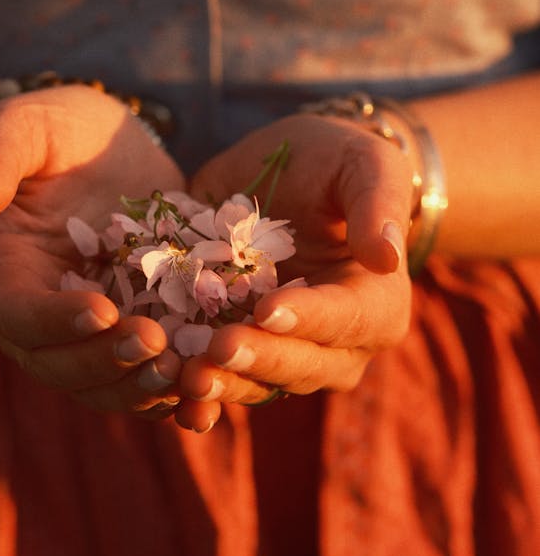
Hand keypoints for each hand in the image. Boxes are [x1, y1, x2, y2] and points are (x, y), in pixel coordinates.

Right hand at [0, 85, 185, 415]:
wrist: (108, 149)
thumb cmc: (59, 130)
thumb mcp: (26, 124)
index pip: (16, 312)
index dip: (55, 320)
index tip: (104, 309)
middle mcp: (33, 316)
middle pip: (56, 363)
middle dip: (105, 362)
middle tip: (156, 346)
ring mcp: (81, 334)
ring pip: (98, 384)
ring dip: (137, 388)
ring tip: (183, 371)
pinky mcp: (125, 334)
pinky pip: (136, 377)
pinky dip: (167, 388)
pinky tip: (203, 380)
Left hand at [173, 111, 413, 430]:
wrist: (286, 172)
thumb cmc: (334, 162)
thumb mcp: (364, 163)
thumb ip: (378, 202)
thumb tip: (388, 255)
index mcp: (377, 303)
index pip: (348, 318)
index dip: (310, 318)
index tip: (268, 310)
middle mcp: (338, 344)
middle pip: (304, 364)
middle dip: (261, 359)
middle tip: (219, 348)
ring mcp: (288, 355)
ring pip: (261, 383)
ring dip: (225, 384)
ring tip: (190, 377)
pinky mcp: (243, 354)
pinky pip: (224, 381)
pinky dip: (198, 394)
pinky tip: (168, 392)